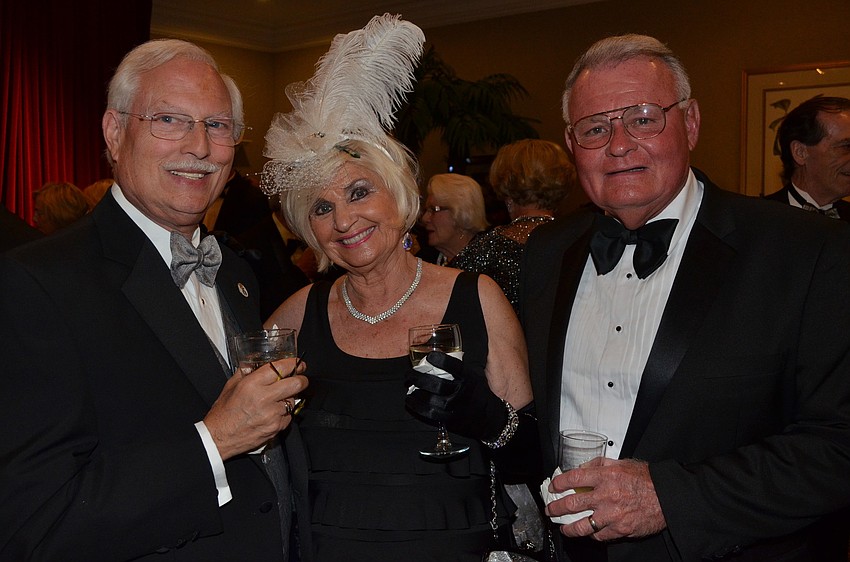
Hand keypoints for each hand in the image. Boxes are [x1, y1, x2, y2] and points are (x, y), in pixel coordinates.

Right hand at [204, 357, 306, 459]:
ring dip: (289, 398)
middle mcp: (264, 398)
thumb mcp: (231, 386)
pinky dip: (284, 413)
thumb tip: (258, 362)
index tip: (297, 363)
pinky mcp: (276, 427)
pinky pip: (289, 416)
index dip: (293, 364)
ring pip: (293, 400)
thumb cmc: (223, 413)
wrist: (219, 438)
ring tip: (277, 400)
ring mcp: (272, 414)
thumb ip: (247, 371)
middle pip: (296, 384)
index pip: (281, 368)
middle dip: (301, 379)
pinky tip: (273, 413)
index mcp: (252, 384)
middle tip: (300, 378)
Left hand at [405, 351, 505, 441]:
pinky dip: (417, 406)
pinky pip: (430, 413)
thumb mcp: (474, 376)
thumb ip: (459, 368)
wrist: (490, 418)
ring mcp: (456, 408)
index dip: (439, 359)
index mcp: (469, 377)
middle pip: (437, 384)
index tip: (428, 357)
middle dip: (419, 378)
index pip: (453, 365)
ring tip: (408, 386)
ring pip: (431, 399)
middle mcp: (462, 392)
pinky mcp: (450, 420)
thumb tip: (437, 356)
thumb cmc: (478, 392)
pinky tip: (410, 400)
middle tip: (409, 374)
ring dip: (415, 392)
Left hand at [547, 458, 665, 540]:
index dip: (559, 483)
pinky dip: (591, 534)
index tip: (553, 487)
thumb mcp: (622, 463)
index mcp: (606, 476)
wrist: (666, 496)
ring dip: (568, 527)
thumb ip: (599, 464)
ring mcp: (612, 514)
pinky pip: (599, 535)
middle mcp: (606, 495)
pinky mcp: (620, 529)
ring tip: (563, 528)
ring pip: (582, 525)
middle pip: (572, 504)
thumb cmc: (647, 479)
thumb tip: (582, 468)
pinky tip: (587, 532)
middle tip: (550, 509)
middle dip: (556, 508)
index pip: (573, 478)